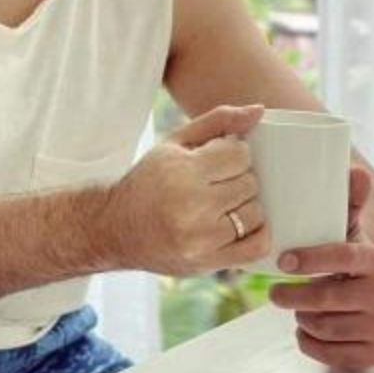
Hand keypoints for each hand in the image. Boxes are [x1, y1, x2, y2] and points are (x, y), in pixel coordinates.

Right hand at [107, 103, 271, 275]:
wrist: (114, 228)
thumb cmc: (148, 181)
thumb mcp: (174, 143)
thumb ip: (218, 121)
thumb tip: (259, 110)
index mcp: (182, 170)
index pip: (240, 154)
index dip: (234, 155)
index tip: (220, 161)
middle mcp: (191, 205)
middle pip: (249, 184)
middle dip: (237, 180)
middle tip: (217, 185)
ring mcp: (200, 237)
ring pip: (255, 214)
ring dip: (244, 208)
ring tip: (222, 206)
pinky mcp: (207, 261)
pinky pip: (256, 247)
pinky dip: (256, 234)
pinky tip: (238, 226)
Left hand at [269, 167, 373, 367]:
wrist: (369, 297)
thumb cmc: (345, 258)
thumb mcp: (346, 230)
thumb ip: (346, 201)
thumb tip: (356, 171)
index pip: (342, 257)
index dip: (311, 259)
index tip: (283, 260)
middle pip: (327, 299)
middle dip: (293, 297)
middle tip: (274, 293)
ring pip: (325, 327)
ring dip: (302, 318)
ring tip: (298, 307)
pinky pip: (331, 354)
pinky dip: (310, 343)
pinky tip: (307, 329)